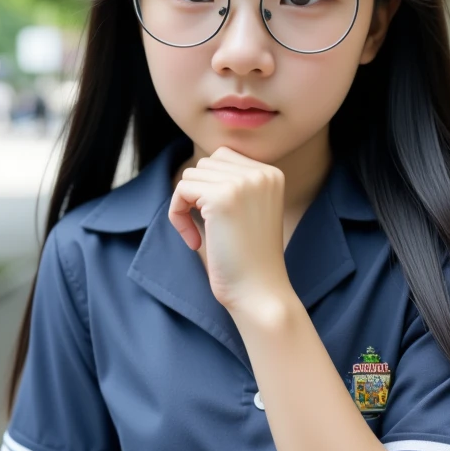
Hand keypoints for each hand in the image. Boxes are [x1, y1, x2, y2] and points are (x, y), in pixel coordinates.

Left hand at [168, 146, 292, 311]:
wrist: (260, 293)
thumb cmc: (249, 259)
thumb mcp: (250, 211)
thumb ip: (233, 184)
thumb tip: (198, 168)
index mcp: (272, 174)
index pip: (223, 157)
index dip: (208, 187)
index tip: (214, 220)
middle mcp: (261, 173)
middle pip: (205, 164)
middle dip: (195, 195)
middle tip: (204, 230)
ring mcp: (243, 183)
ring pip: (191, 175)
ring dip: (185, 205)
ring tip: (200, 236)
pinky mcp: (222, 197)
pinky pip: (181, 190)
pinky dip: (178, 216)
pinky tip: (194, 242)